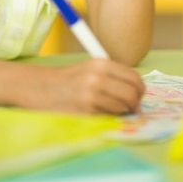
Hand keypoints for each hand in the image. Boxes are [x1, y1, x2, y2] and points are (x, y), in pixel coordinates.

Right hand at [21, 58, 144, 114]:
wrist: (42, 88)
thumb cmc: (70, 80)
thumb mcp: (92, 69)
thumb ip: (114, 77)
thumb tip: (137, 95)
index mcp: (102, 64)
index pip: (134, 77)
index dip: (140, 90)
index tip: (138, 97)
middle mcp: (98, 77)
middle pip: (132, 93)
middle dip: (135, 103)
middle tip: (132, 109)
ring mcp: (91, 94)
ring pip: (123, 107)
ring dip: (122, 112)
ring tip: (112, 110)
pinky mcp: (85, 111)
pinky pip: (108, 117)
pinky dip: (109, 117)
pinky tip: (99, 113)